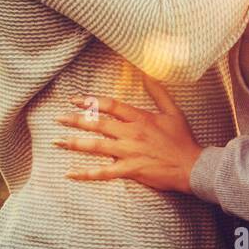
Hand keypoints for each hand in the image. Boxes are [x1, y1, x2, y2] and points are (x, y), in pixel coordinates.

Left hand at [54, 75, 202, 192]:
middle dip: (76, 120)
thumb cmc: (182, 139)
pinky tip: (70, 173)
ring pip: (96, 147)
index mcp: (140, 118)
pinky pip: (104, 173)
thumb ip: (159, 93)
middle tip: (58, 118)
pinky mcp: (130, 170)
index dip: (91, 101)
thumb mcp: (173, 111)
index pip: (111, 106)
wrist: (191, 166)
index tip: (75, 99)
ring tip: (57, 141)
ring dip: (75, 143)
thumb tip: (148, 75)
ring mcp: (129, 152)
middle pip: (98, 124)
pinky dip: (86, 174)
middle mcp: (132, 133)